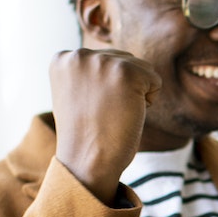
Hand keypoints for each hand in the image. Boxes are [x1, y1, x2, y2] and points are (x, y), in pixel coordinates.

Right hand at [50, 48, 161, 203]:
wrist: (86, 162)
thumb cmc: (86, 134)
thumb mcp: (76, 93)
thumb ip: (90, 72)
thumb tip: (117, 61)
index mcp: (62, 59)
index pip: (104, 60)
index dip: (105, 88)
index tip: (88, 108)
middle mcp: (79, 54)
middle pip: (124, 61)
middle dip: (121, 89)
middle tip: (102, 113)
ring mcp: (103, 61)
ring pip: (141, 69)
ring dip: (135, 94)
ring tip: (113, 113)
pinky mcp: (127, 72)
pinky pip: (155, 80)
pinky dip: (148, 102)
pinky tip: (126, 115)